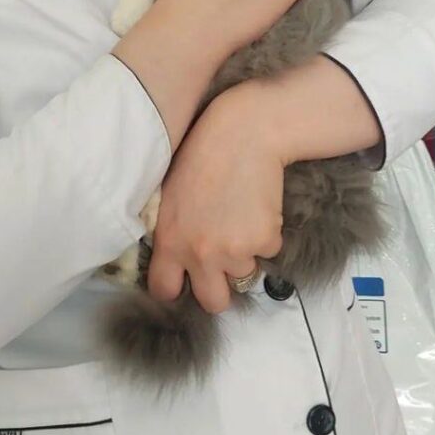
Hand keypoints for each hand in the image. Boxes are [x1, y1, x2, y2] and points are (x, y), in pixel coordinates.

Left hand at [146, 84, 286, 313]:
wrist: (243, 132)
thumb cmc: (202, 154)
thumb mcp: (170, 195)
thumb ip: (172, 231)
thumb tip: (177, 259)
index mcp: (170, 241)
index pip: (164, 291)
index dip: (176, 287)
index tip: (185, 279)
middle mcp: (199, 254)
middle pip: (213, 302)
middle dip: (220, 287)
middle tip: (224, 260)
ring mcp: (234, 250)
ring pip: (245, 273)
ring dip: (246, 253)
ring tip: (241, 215)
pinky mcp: (264, 240)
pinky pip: (270, 250)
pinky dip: (268, 233)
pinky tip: (258, 204)